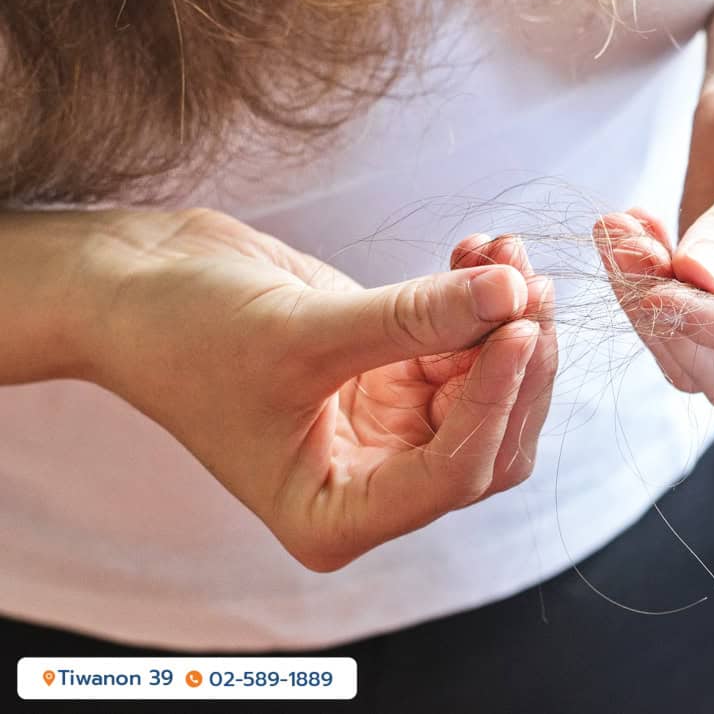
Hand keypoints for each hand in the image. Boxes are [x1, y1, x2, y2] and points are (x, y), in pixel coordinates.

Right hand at [84, 209, 555, 570]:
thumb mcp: (301, 332)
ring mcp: (388, 427)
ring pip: (488, 386)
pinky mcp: (392, 373)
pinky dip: (480, 300)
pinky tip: (480, 252)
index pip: (450, 475)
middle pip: (488, 438)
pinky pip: (464, 344)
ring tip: (505, 254)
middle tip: (529, 285)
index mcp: (336, 515)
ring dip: (508, 320)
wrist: (131, 286)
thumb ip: (414, 318)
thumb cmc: (181, 332)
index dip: (494, 402)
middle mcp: (371, 481)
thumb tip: (513, 294)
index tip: (523, 328)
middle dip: (516, 362)